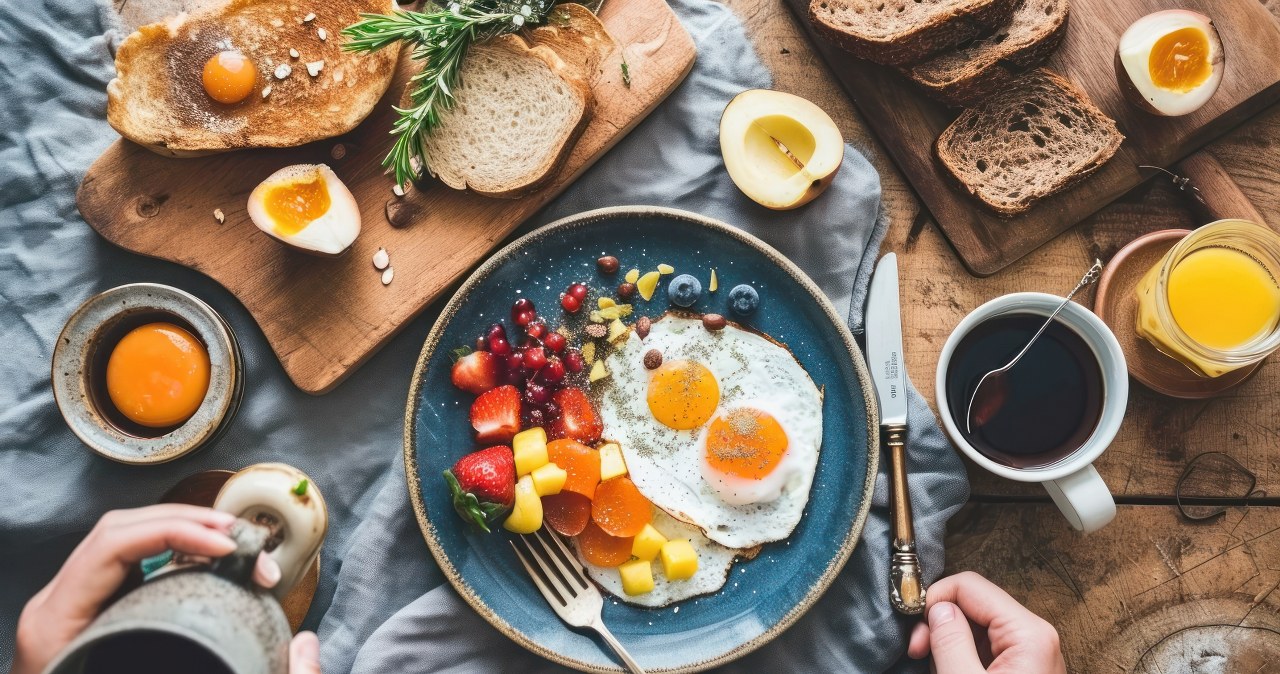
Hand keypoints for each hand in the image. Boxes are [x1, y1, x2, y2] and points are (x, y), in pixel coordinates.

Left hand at [11, 504, 317, 673]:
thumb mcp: (107, 671)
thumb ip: (160, 643)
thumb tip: (226, 624)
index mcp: (58, 618)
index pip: (114, 544)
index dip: (175, 533)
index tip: (226, 546)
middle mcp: (62, 600)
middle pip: (123, 527)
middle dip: (189, 521)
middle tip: (240, 534)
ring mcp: (78, 599)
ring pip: (129, 535)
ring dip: (186, 529)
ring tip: (233, 540)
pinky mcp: (94, 605)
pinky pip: (134, 560)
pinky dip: (177, 550)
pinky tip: (208, 558)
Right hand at [906, 571, 1064, 673]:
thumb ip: (950, 641)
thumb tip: (938, 608)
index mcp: (1028, 634)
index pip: (971, 586)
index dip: (936, 599)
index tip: (915, 624)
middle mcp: (1035, 637)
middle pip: (973, 605)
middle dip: (941, 623)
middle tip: (919, 650)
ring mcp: (1031, 653)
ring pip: (975, 626)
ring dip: (949, 643)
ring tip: (939, 668)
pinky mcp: (1023, 667)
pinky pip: (985, 647)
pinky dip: (962, 655)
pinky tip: (955, 670)